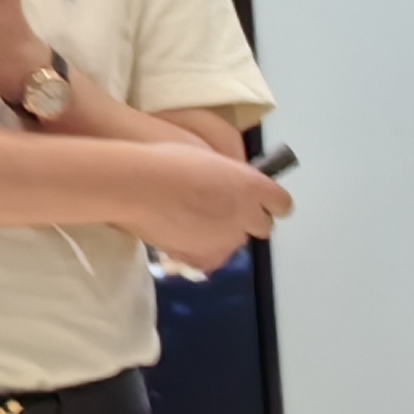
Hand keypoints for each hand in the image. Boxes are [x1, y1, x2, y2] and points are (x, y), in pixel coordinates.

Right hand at [107, 141, 291, 269]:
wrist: (133, 185)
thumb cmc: (164, 159)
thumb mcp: (203, 155)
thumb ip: (227, 176)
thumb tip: (229, 186)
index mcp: (251, 185)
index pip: (281, 202)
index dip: (270, 202)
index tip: (258, 199)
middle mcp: (246, 215)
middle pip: (263, 225)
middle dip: (247, 219)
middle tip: (220, 207)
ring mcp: (226, 239)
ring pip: (235, 241)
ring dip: (222, 233)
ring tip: (191, 220)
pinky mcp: (205, 257)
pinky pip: (212, 258)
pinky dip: (202, 250)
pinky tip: (182, 235)